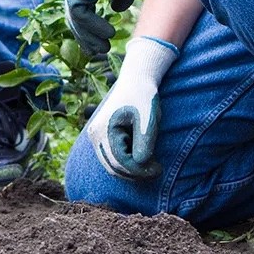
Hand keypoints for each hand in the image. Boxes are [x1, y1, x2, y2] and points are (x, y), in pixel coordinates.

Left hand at [62, 0, 143, 58]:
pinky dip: (93, 26)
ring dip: (89, 36)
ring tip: (103, 50)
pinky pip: (81, 13)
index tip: (99, 44)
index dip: (89, 29)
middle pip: (75, 18)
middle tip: (98, 54)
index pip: (80, 12)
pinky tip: (108, 34)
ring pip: (76, 19)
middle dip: (86, 38)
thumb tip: (116, 11)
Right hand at [84, 37, 177, 179]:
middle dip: (136, 173)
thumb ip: (144, 142)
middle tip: (157, 169)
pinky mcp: (100, 137)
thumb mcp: (148, 119)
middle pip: (113, 167)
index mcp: (103, 129)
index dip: (140, 170)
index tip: (159, 169)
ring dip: (131, 168)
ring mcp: (95, 136)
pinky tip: (142, 154)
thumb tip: (141, 164)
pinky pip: (112, 157)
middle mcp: (94, 135)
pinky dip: (126, 161)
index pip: (120, 162)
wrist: (135, 80)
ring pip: (111, 165)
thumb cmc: (143, 97)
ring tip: (151, 163)